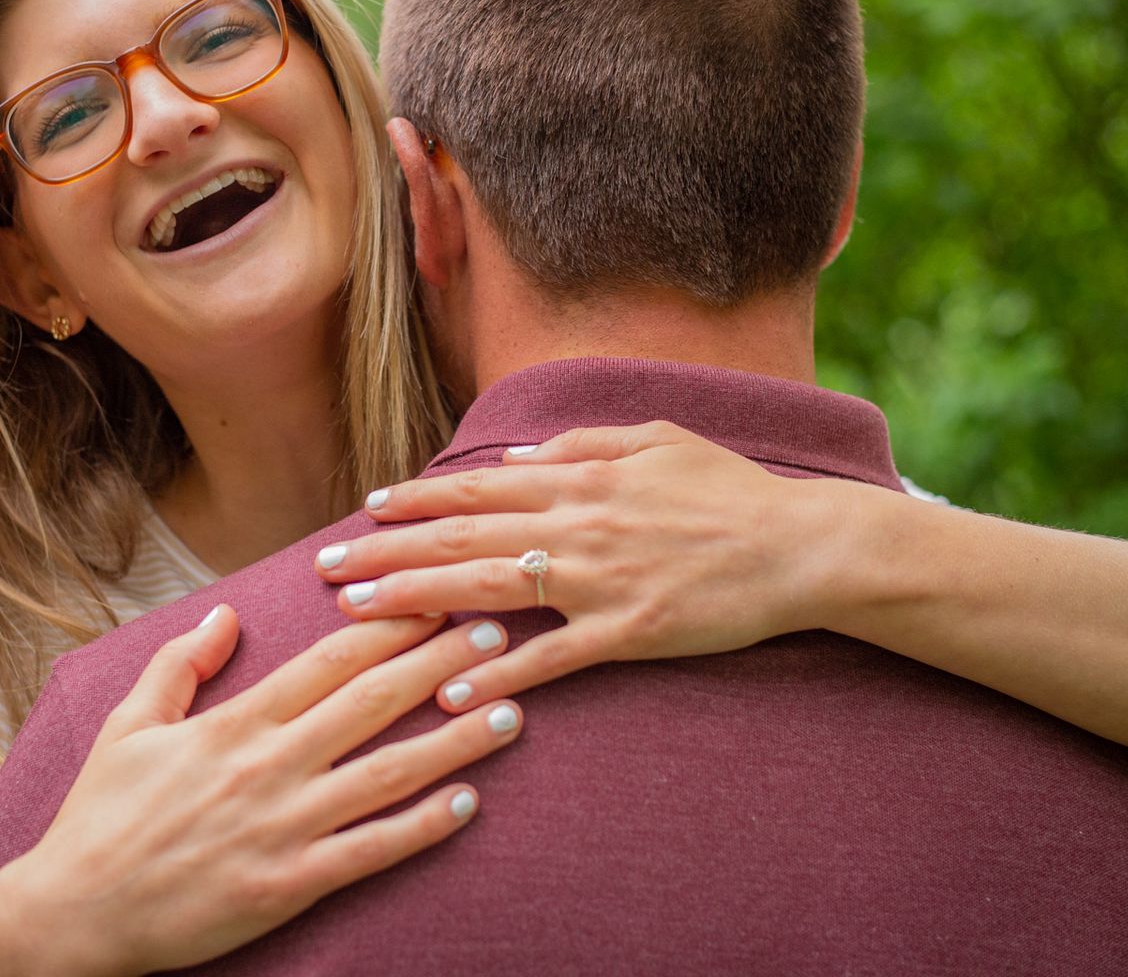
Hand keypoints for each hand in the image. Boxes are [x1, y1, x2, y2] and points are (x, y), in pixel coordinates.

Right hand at [0, 608, 523, 976]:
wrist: (73, 915)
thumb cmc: (101, 818)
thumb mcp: (128, 725)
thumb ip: (180, 665)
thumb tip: (227, 614)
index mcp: (234, 723)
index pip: (329, 659)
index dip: (390, 623)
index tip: (436, 594)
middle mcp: (268, 766)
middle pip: (373, 701)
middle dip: (440, 660)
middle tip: (497, 630)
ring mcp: (283, 828)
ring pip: (388, 772)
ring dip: (455, 739)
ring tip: (510, 709)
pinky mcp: (289, 886)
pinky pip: (372, 851)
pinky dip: (423, 826)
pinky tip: (469, 802)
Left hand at [313, 421, 852, 712]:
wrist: (801, 544)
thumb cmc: (729, 489)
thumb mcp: (655, 442)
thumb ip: (581, 446)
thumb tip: (518, 460)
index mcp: (580, 478)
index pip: (477, 489)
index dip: (416, 499)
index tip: (366, 508)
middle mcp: (577, 524)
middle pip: (461, 539)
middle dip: (386, 552)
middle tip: (326, 568)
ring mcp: (600, 580)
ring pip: (487, 591)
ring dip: (414, 601)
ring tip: (355, 615)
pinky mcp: (629, 630)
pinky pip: (551, 657)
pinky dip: (499, 670)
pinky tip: (449, 686)